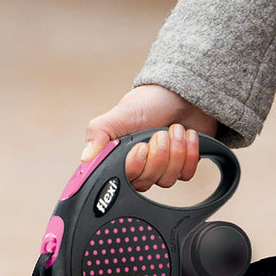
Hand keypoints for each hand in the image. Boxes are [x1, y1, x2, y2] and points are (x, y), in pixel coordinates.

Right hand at [81, 85, 218, 190]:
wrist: (181, 94)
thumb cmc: (148, 103)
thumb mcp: (120, 115)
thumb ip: (99, 133)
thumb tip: (85, 158)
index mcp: (120, 157)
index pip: (123, 179)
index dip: (135, 166)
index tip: (141, 147)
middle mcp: (140, 167)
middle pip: (147, 181)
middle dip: (158, 155)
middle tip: (160, 133)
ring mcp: (161, 170)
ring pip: (167, 180)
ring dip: (175, 152)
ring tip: (175, 129)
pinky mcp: (182, 168)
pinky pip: (186, 175)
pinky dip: (190, 154)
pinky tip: (188, 135)